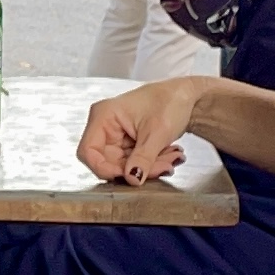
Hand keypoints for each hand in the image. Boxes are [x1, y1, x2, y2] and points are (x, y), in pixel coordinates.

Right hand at [78, 78, 201, 183]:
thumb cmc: (171, 100)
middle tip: (162, 168)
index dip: (103, 168)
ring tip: (171, 158)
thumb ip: (143, 158)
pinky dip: (151, 163)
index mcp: (104, 116)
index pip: (88, 151)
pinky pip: (134, 162)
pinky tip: (168, 155)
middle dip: (136, 169)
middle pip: (108, 162)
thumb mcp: (157, 132)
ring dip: (148, 167)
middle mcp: (105, 126)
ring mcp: (117, 136)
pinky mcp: (128, 143)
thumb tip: (131, 179)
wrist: (187, 96)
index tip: (126, 177)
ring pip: (124, 165)